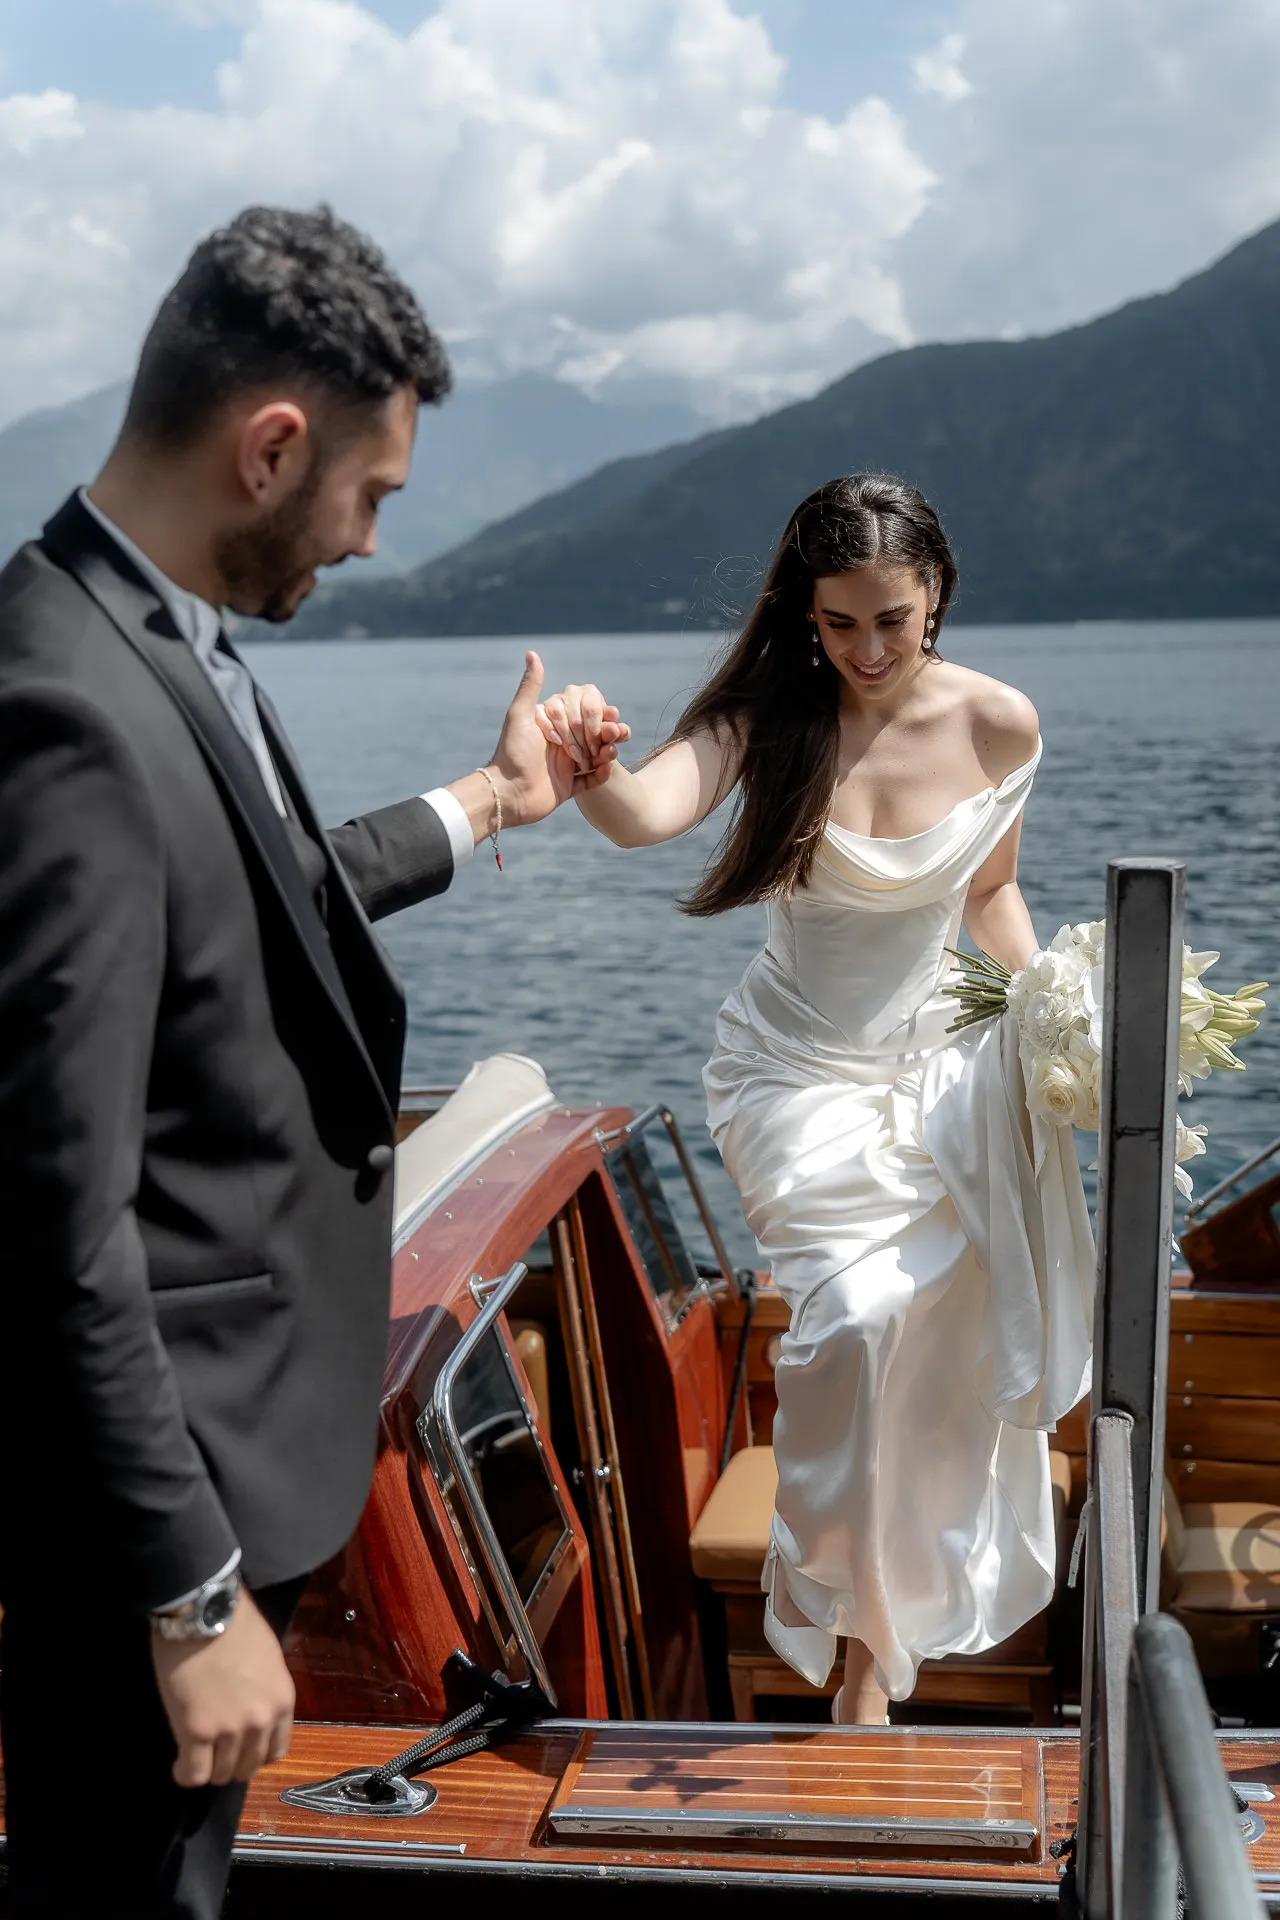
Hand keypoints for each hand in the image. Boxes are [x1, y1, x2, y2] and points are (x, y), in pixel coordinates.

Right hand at [151, 1588, 294, 1787]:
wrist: (204, 1611)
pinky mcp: (197, 1730)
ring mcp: (230, 1728)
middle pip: (247, 1767)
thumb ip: (265, 1693)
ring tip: (194, 1755)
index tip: (239, 1748)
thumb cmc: (235, 1625)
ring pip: (220, 1774)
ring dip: (207, 1768)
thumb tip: (251, 1714)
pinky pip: (193, 1774)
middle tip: (213, 1751)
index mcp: (282, 1701)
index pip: (276, 1752)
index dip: (255, 1753)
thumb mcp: (268, 1661)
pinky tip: (179, 1763)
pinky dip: (185, 1773)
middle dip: (230, 1763)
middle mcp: (261, 1720)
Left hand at [488, 654, 629, 826]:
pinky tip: (605, 769)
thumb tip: (531, 653)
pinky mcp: (569, 787)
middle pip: (593, 735)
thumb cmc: (512, 752)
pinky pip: (592, 780)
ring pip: (597, 756)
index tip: (611, 714)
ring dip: (608, 753)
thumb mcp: (520, 715)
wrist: (508, 793)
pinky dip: (601, 775)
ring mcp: (566, 766)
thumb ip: (531, 686)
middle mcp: (560, 744)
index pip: (583, 715)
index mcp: (552, 726)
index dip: (598, 715)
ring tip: (610, 754)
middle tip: (616, 735)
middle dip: (607, 734)